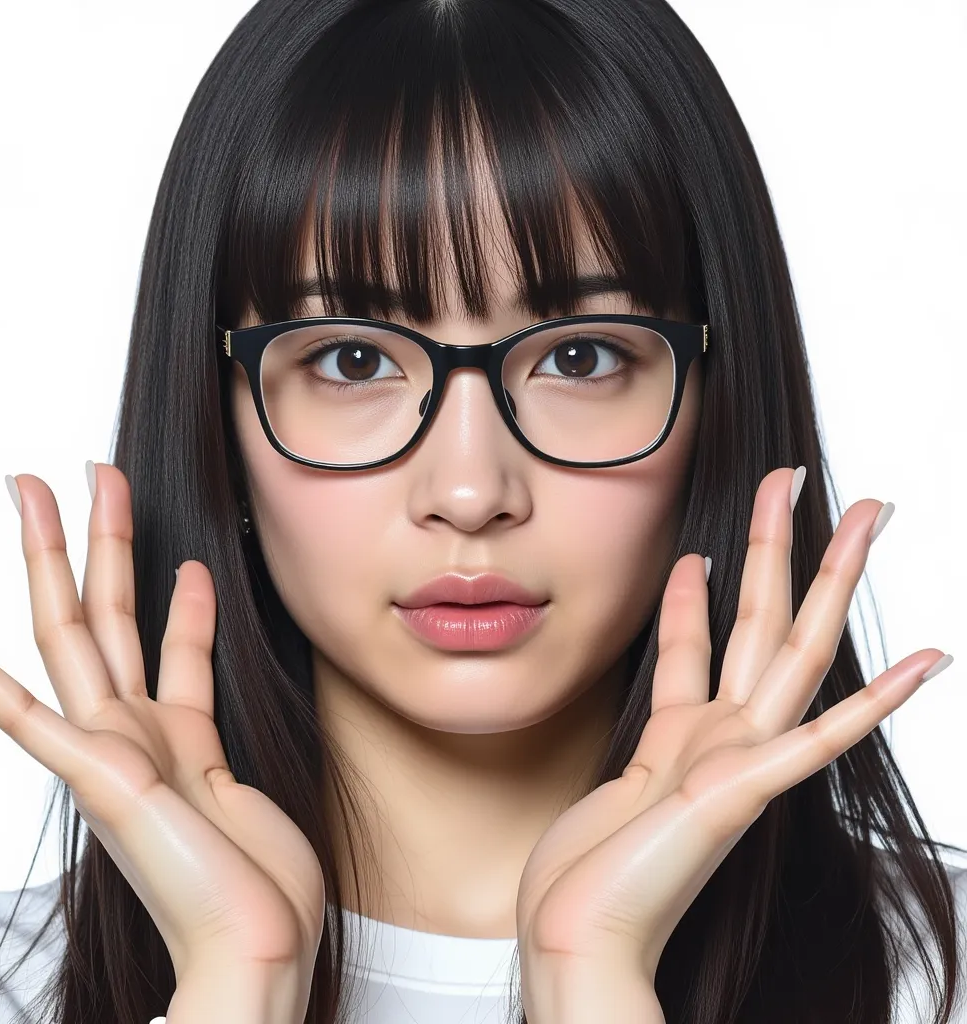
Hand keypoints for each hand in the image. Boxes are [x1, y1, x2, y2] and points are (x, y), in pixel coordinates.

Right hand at [0, 464, 324, 1017]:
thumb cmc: (259, 883)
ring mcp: (110, 749)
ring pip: (73, 629)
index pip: (167, 645)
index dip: (180, 597)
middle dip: (96, 538)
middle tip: (85, 473)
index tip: (182, 558)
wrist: (254, 948)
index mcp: (173, 740)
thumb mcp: (243, 785)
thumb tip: (214, 723)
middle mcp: (132, 736)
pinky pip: (27, 715)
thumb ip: (211, 735)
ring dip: (53, 554)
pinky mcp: (95, 774)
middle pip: (106, 613)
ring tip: (34, 489)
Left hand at [516, 466, 950, 1008]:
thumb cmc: (584, 882)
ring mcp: (740, 760)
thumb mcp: (609, 795)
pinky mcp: (746, 790)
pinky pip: (821, 737)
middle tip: (799, 480)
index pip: (692, 645)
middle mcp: (721, 740)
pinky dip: (877, 702)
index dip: (690, 593)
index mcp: (682, 740)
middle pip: (761, 621)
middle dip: (780, 545)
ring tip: (866, 516)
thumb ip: (641, 759)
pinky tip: (931, 662)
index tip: (695, 550)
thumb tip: (644, 742)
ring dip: (830, 575)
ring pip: (795, 648)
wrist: (579, 944)